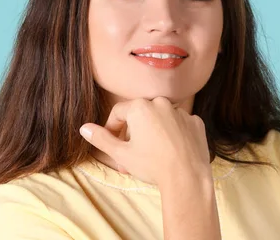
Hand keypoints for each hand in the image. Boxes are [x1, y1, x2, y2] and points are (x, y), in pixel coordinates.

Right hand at [79, 97, 212, 186]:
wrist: (186, 177)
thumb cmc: (151, 164)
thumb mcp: (121, 153)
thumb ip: (101, 138)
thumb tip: (84, 128)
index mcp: (140, 107)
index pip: (118, 113)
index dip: (112, 128)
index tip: (112, 143)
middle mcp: (161, 103)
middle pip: (140, 115)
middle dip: (133, 134)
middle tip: (130, 156)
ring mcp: (181, 112)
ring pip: (161, 120)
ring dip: (153, 133)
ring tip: (150, 156)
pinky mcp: (196, 122)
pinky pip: (179, 125)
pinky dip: (173, 135)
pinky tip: (171, 152)